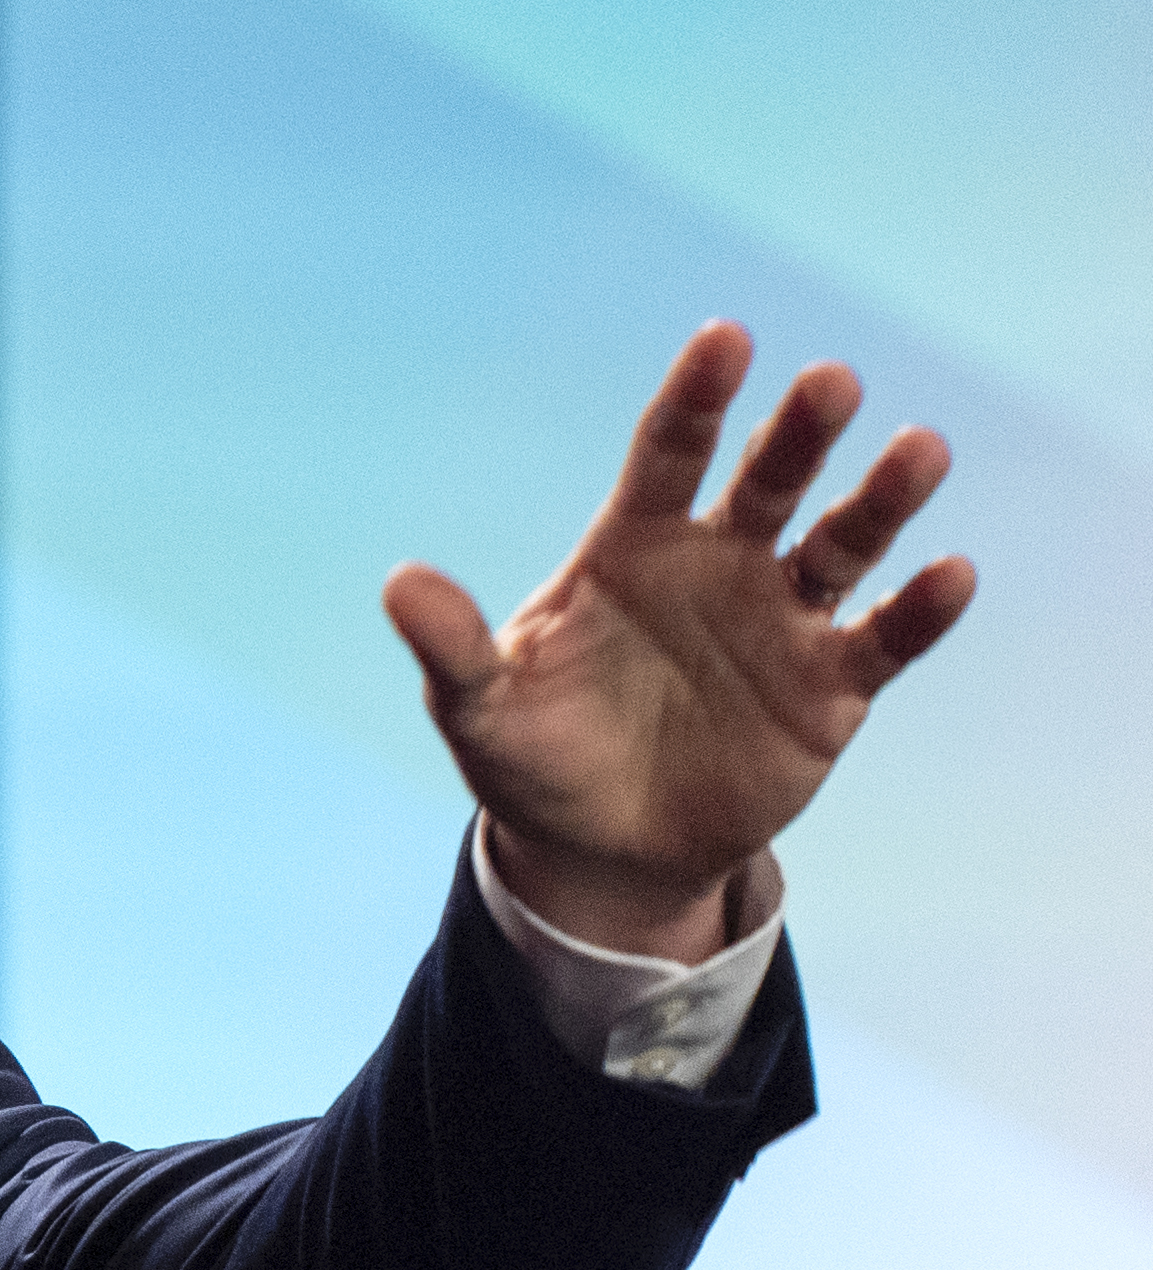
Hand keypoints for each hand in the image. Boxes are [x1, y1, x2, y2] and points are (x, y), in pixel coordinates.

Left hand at [382, 321, 974, 962]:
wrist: (599, 851)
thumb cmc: (535, 756)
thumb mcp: (479, 707)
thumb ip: (452, 646)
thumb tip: (398, 583)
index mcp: (633, 548)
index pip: (667, 456)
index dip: (696, 400)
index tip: (725, 339)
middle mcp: (718, 565)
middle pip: (767, 482)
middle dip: (799, 433)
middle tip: (831, 383)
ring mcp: (780, 620)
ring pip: (842, 544)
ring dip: (881, 501)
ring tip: (919, 452)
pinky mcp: (830, 688)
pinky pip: (882, 639)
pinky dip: (919, 610)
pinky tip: (950, 575)